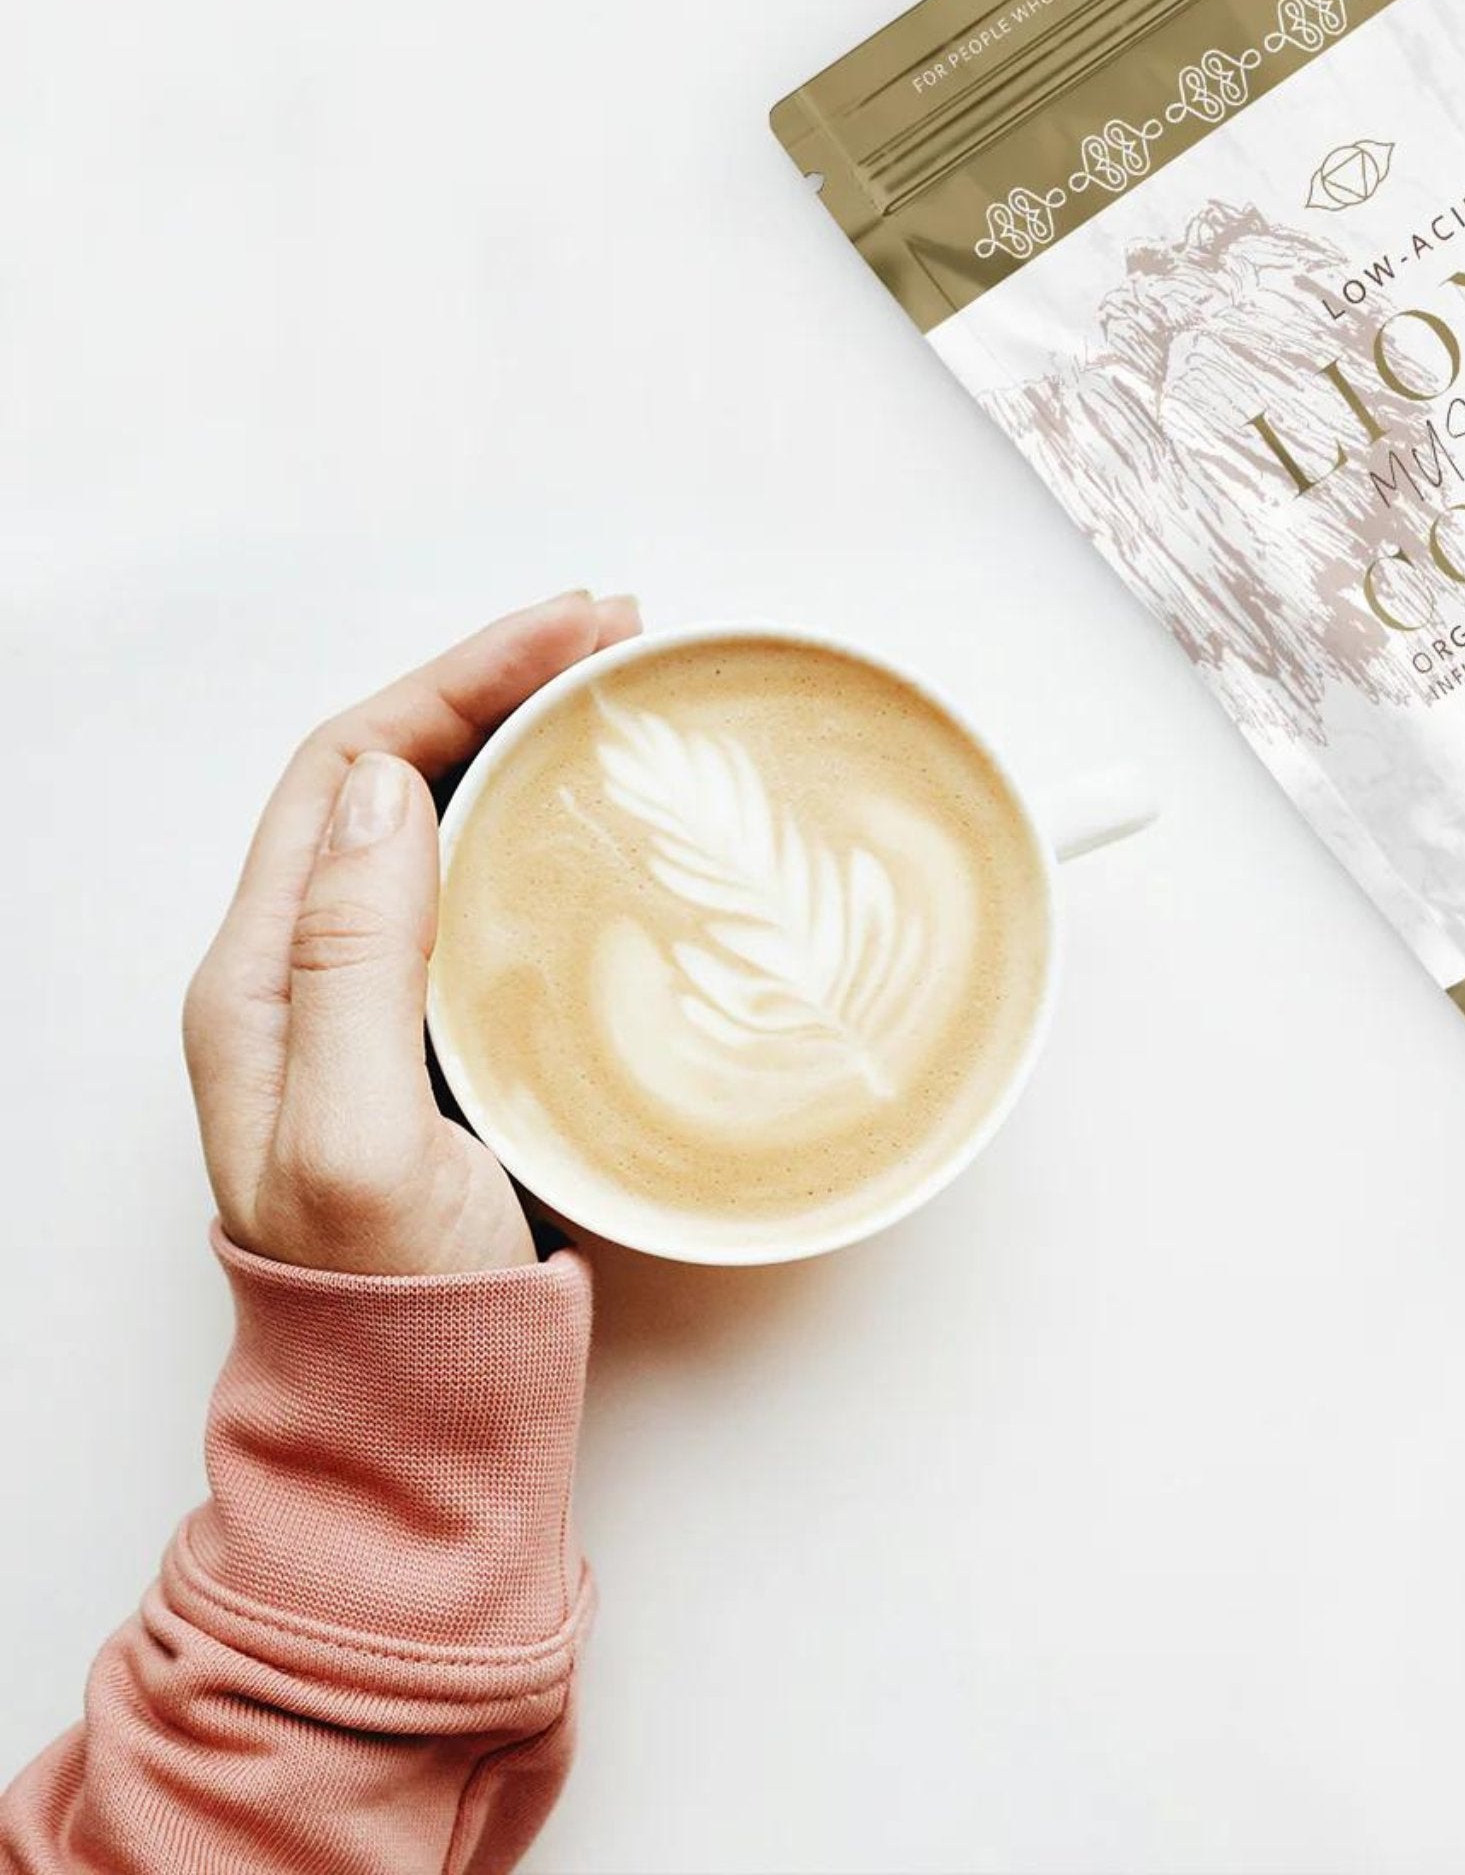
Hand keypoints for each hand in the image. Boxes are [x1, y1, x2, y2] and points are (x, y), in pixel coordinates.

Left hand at [182, 591, 642, 1274]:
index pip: (351, 768)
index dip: (458, 676)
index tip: (572, 631)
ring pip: (439, 825)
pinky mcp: (441, 1035)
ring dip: (520, 742)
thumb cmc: (387, 1305)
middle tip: (615, 638)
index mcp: (263, 977)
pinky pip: (481, 893)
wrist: (412, 1418)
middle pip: (393, 774)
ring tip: (614, 696)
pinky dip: (538, 826)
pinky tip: (596, 819)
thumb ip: (355, 965)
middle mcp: (308, 970)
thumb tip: (394, 790)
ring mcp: (375, 1002)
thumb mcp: (355, 1140)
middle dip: (496, 682)